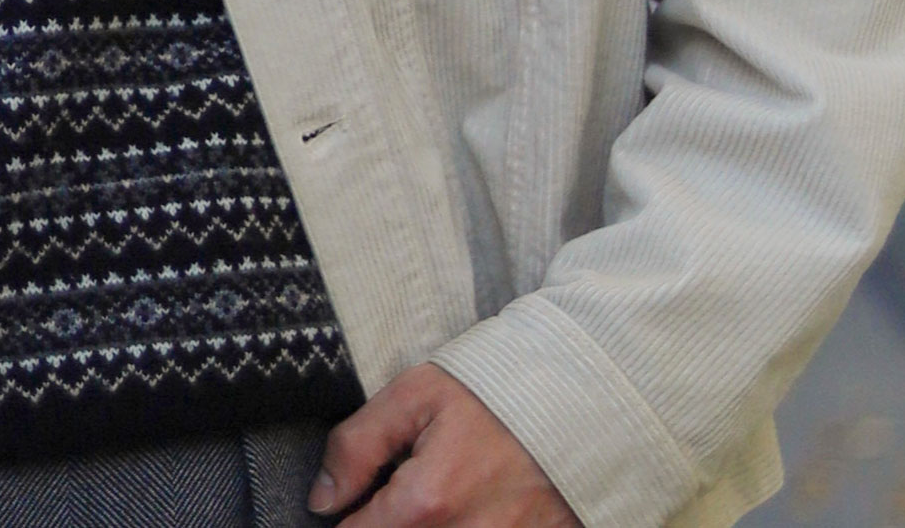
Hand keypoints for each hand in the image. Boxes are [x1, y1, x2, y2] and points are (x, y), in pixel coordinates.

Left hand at [308, 361, 582, 525]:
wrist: (582, 397)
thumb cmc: (497, 390)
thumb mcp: (419, 392)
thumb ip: (360, 443)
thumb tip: (322, 498)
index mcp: (426, 505)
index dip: (348, 513)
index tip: (361, 493)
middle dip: (387, 522)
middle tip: (404, 489)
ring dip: (425, 525)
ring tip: (441, 494)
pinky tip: (468, 506)